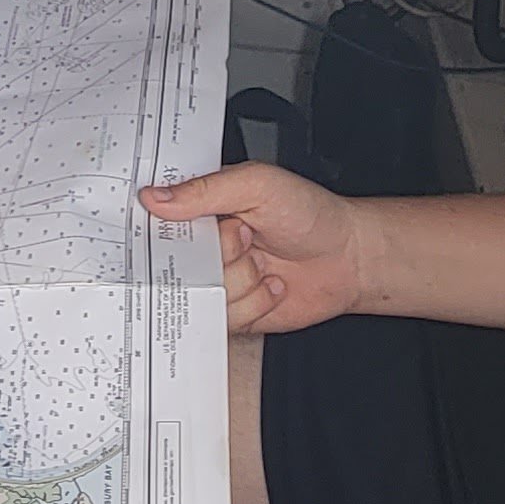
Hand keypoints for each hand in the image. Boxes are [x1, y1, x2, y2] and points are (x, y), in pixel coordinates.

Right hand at [137, 162, 381, 334]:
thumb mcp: (258, 185)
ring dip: (242, 279)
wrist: (349, 258)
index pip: (159, 219)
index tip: (173, 228)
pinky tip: (273, 284)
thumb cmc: (310, 214)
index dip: (159, 227)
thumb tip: (156, 197)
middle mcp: (206, 245)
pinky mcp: (233, 311)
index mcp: (204, 207)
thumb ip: (206, 190)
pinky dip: (254, 303)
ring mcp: (219, 280)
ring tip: (264, 261)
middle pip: (176, 263)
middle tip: (245, 237)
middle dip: (217, 253)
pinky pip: (224, 318)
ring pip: (202, 293)